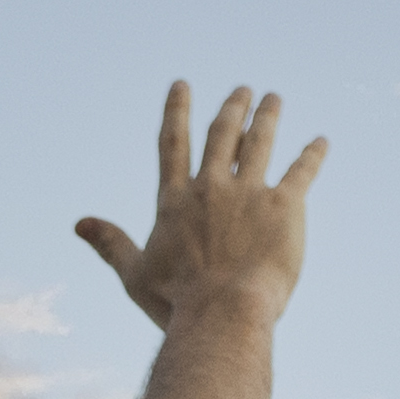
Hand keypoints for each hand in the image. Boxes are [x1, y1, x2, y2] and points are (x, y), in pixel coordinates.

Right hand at [76, 81, 323, 337]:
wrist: (222, 313)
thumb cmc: (176, 302)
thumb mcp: (134, 274)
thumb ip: (110, 243)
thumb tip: (78, 224)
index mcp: (175, 201)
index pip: (174, 144)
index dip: (177, 111)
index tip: (182, 85)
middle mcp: (211, 188)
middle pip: (222, 135)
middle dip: (232, 108)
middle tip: (243, 90)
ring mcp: (248, 194)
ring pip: (260, 142)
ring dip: (267, 117)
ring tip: (273, 99)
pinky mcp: (283, 208)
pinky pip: (301, 172)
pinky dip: (311, 154)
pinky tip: (321, 141)